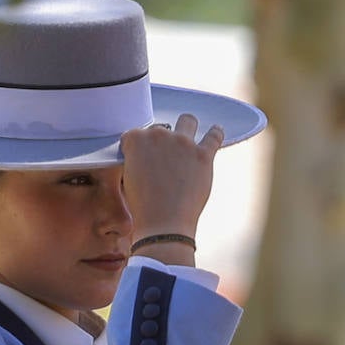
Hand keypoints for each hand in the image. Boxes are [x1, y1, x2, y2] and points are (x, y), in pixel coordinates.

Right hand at [120, 113, 223, 247]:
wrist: (163, 223)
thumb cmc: (143, 205)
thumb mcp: (129, 177)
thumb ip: (138, 159)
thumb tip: (151, 155)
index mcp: (136, 140)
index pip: (135, 134)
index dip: (137, 147)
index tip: (141, 159)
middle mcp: (160, 135)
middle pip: (161, 128)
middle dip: (161, 140)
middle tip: (163, 158)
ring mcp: (183, 143)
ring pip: (188, 120)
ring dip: (187, 127)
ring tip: (188, 138)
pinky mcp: (203, 155)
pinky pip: (214, 136)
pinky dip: (215, 133)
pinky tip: (216, 131)